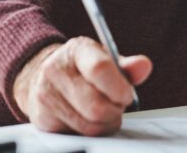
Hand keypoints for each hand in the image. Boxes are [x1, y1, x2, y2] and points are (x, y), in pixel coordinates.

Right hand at [13, 38, 152, 135]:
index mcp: (77, 50)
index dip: (119, 88)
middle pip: (95, 106)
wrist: (44, 76)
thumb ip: (127, 67)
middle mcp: (56, 69)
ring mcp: (46, 94)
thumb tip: (144, 66)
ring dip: (105, 124)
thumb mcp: (105, 59)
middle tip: (117, 106)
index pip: (99, 69)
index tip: (127, 95)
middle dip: (114, 111)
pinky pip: (77, 135)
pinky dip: (89, 132)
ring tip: (105, 113)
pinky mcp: (42, 118)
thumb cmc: (82, 68)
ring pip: (88, 125)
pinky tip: (87, 118)